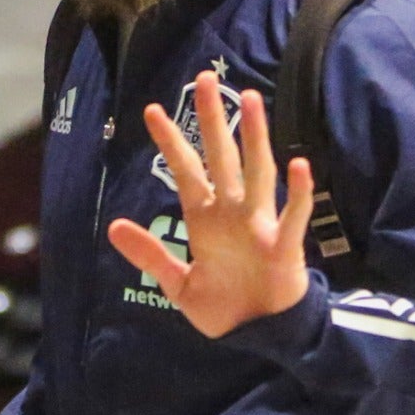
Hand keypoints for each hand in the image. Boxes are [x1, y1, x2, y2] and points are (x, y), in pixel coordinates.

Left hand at [108, 73, 313, 338]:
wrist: (258, 335)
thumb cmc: (223, 306)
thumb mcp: (177, 284)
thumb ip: (150, 254)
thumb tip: (113, 226)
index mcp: (206, 219)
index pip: (186, 171)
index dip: (169, 141)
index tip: (149, 110)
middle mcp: (233, 213)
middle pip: (221, 157)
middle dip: (212, 120)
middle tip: (204, 79)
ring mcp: (260, 226)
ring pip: (258, 172)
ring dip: (255, 138)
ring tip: (252, 102)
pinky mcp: (283, 247)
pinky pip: (292, 216)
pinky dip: (298, 193)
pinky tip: (300, 165)